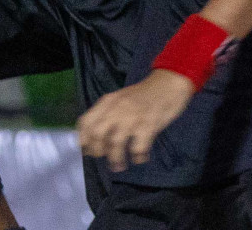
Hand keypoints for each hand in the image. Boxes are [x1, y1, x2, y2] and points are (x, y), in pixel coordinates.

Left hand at [77, 69, 196, 170]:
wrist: (168, 83)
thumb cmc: (143, 95)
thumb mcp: (120, 100)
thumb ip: (107, 114)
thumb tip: (95, 140)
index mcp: (107, 102)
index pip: (85, 121)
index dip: (83, 139)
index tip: (86, 151)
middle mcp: (116, 108)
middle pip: (97, 134)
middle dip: (97, 151)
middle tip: (103, 158)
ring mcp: (132, 116)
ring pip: (115, 143)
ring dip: (115, 159)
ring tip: (119, 167)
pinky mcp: (149, 124)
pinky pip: (138, 147)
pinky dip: (137, 157)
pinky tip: (140, 158)